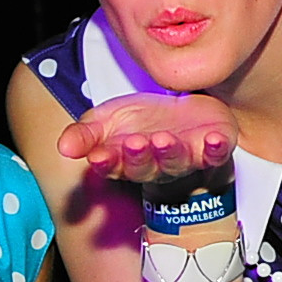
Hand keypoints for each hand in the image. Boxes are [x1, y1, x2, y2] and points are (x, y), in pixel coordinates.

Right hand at [60, 92, 240, 196]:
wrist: (184, 112)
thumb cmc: (141, 121)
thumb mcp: (105, 121)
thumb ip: (83, 134)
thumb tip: (63, 146)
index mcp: (126, 161)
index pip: (114, 166)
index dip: (107, 163)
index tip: (98, 156)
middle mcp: (156, 166)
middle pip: (146, 168)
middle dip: (139, 157)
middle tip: (134, 143)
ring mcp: (186, 159)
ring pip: (177, 162)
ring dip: (170, 153)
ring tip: (163, 140)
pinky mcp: (213, 150)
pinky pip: (217, 154)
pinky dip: (216, 149)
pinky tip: (213, 139)